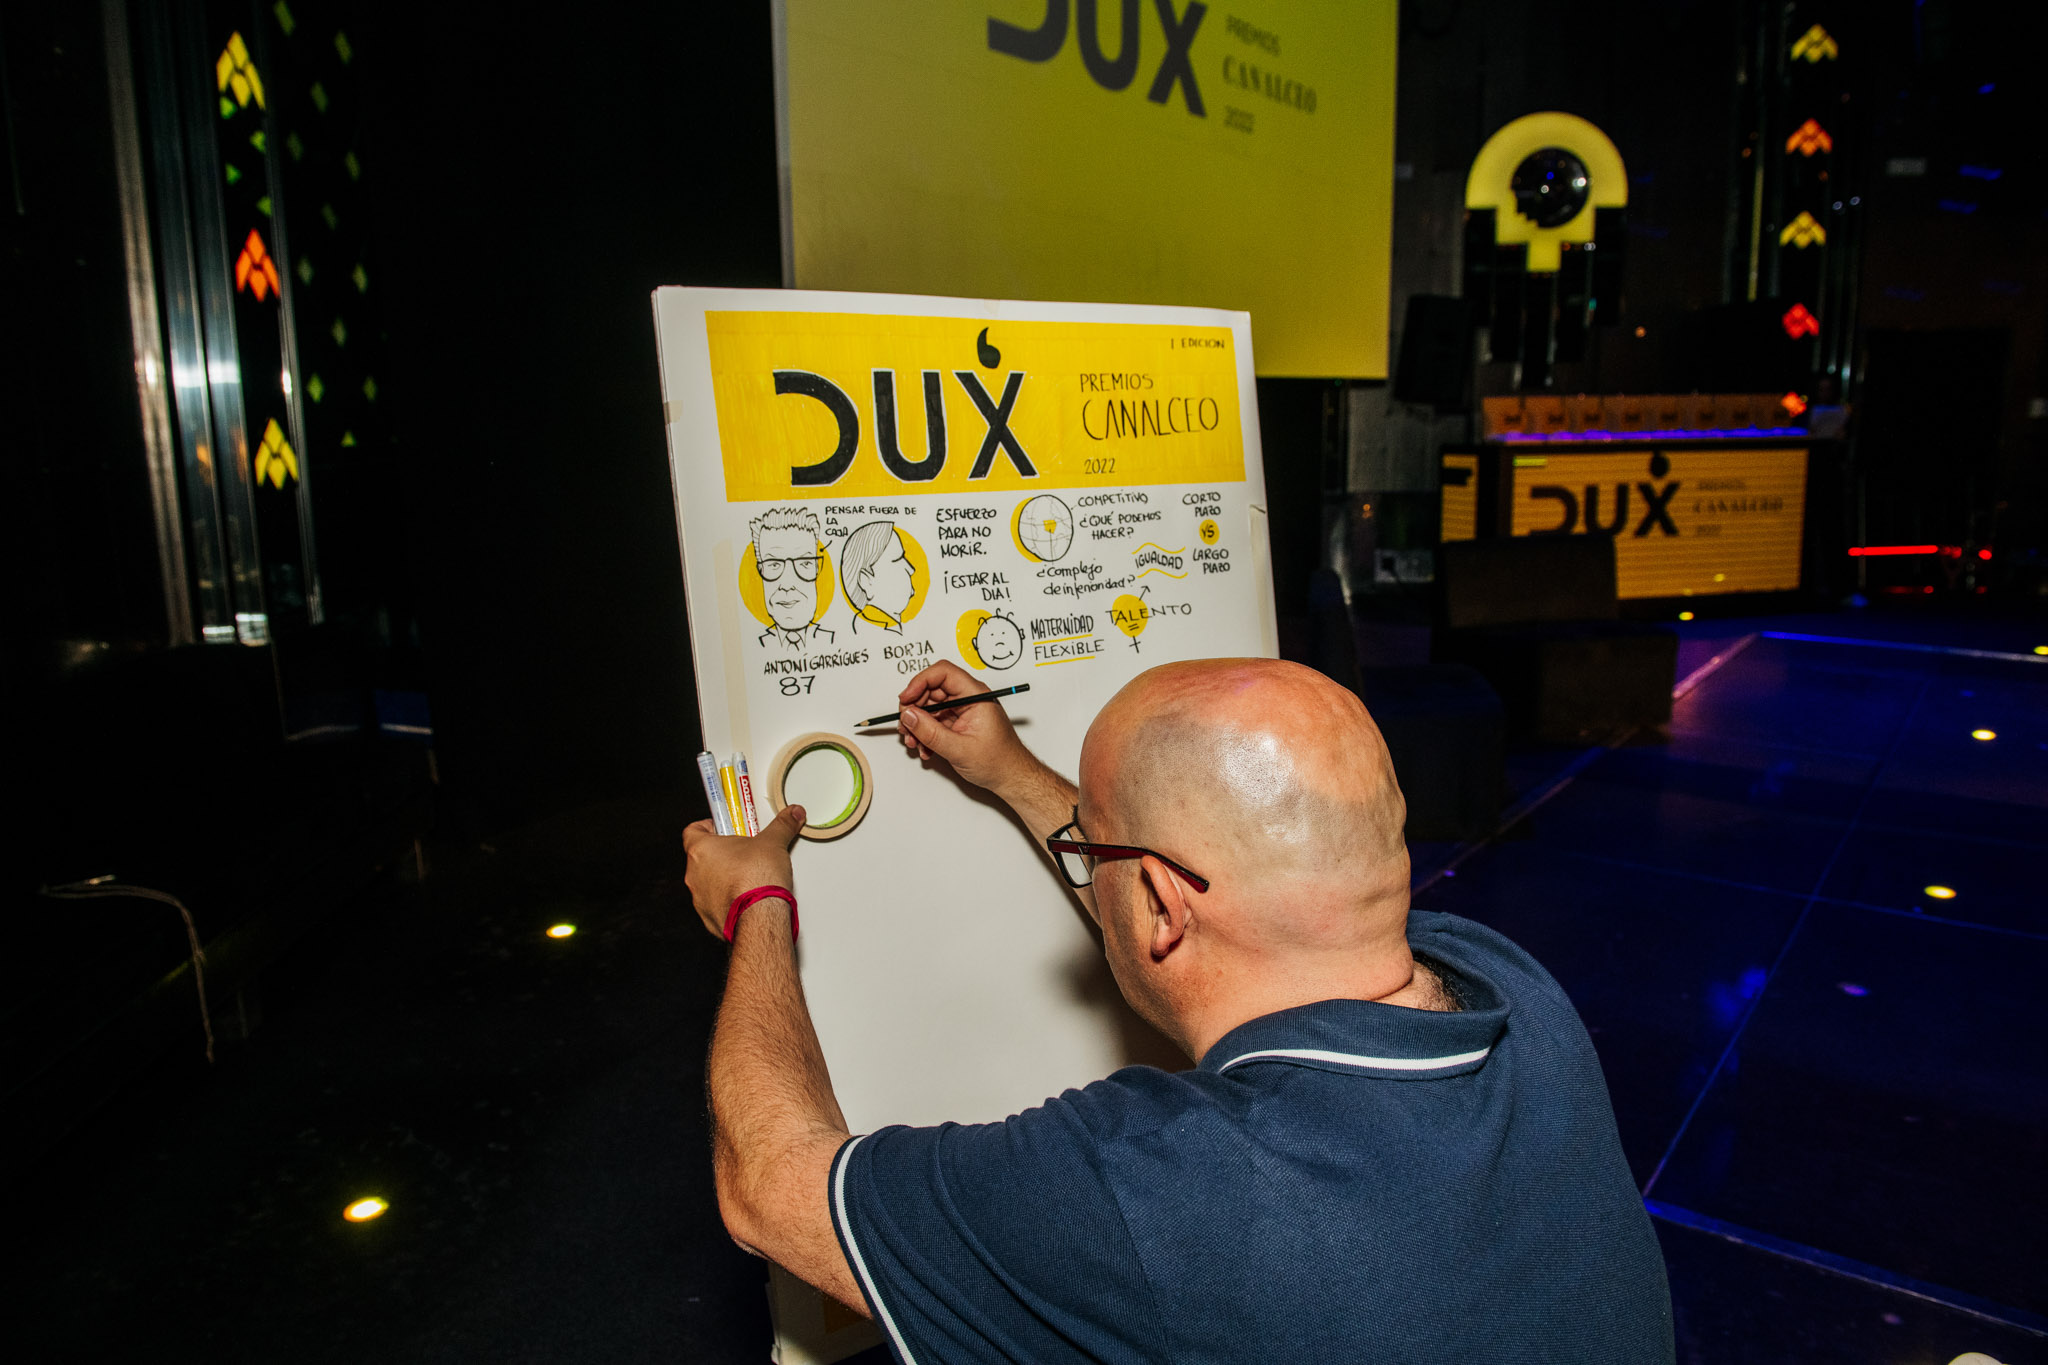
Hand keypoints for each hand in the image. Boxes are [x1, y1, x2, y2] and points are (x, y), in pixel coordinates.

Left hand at [682, 804, 805, 939]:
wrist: (759, 917)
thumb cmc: (756, 880)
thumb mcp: (773, 843)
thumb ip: (782, 825)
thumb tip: (791, 815)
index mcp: (701, 850)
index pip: (693, 830)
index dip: (708, 827)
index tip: (722, 827)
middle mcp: (694, 874)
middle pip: (703, 857)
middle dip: (723, 853)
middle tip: (744, 851)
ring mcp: (700, 898)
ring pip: (708, 882)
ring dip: (724, 878)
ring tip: (749, 875)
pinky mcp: (709, 918)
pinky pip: (716, 904)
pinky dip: (729, 899)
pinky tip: (748, 897)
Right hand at [895, 658, 1035, 794]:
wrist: (1010, 777)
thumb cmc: (999, 761)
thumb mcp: (960, 749)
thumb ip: (931, 732)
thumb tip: (910, 716)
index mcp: (976, 696)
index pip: (943, 673)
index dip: (920, 682)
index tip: (906, 699)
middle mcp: (968, 699)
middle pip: (931, 690)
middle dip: (914, 708)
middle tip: (906, 725)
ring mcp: (961, 711)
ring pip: (929, 707)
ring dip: (917, 724)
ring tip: (914, 742)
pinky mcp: (957, 723)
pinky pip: (933, 721)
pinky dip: (925, 733)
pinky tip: (925, 748)